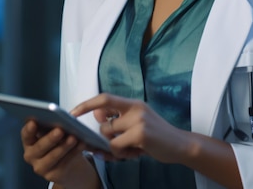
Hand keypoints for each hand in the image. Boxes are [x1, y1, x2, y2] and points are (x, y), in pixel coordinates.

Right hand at [20, 119, 100, 188]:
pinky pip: (65, 163)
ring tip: (73, 138)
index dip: (29, 129)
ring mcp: (40, 167)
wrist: (66, 162)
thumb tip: (60, 118)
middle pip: (39, 147)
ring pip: (53, 156)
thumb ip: (51, 126)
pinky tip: (81, 144)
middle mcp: (31, 155)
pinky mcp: (52, 175)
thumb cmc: (58, 141)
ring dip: (64, 146)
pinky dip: (74, 152)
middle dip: (50, 138)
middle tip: (60, 130)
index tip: (33, 122)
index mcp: (29, 141)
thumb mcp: (52, 132)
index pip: (26, 134)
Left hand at [73, 93, 189, 162]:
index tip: (72, 113)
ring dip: (115, 148)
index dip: (86, 104)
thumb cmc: (156, 135)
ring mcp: (138, 120)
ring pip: (109, 136)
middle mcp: (135, 108)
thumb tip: (97, 116)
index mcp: (133, 103)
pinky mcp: (141, 134)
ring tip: (130, 150)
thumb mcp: (137, 121)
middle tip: (116, 146)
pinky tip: (135, 154)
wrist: (180, 145)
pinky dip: (121, 153)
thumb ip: (118, 118)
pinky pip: (117, 146)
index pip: (104, 98)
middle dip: (105, 138)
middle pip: (103, 123)